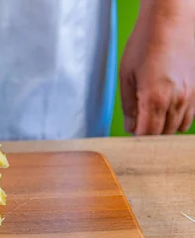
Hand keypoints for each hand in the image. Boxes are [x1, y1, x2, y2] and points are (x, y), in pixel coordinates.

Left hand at [119, 1, 194, 134]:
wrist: (171, 21)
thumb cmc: (145, 43)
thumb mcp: (127, 75)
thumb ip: (129, 105)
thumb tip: (130, 127)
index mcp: (154, 97)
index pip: (147, 133)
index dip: (136, 138)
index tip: (129, 133)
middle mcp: (176, 99)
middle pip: (162, 133)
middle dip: (148, 134)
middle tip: (137, 125)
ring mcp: (190, 95)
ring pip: (177, 127)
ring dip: (162, 128)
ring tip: (150, 117)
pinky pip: (189, 116)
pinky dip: (176, 119)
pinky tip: (165, 111)